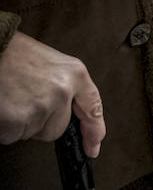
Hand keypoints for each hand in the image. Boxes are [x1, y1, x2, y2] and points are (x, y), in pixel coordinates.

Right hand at [0, 33, 104, 157]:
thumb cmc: (16, 55)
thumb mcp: (52, 63)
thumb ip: (64, 86)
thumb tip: (67, 113)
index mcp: (75, 74)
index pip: (92, 107)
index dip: (94, 131)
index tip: (93, 147)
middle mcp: (63, 91)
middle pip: (57, 129)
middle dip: (40, 123)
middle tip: (25, 100)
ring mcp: (41, 106)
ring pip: (32, 133)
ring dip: (20, 123)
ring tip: (12, 98)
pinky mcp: (19, 119)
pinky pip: (12, 136)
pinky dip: (5, 127)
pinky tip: (3, 106)